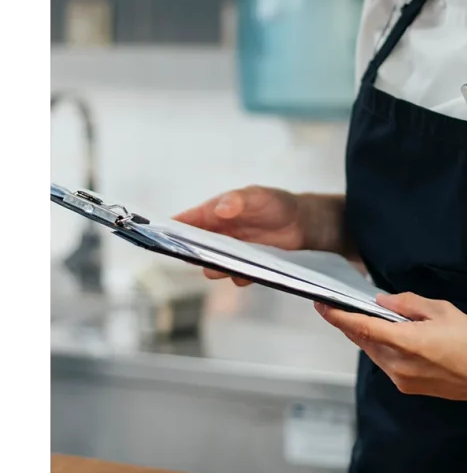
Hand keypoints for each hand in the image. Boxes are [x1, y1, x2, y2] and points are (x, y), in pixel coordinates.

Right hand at [173, 185, 303, 286]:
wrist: (301, 223)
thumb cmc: (275, 203)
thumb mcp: (258, 196)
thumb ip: (239, 200)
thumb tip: (221, 209)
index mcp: (214, 213)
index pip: (186, 221)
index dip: (170, 229)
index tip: (157, 238)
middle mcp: (218, 234)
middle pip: (194, 248)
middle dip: (191, 253)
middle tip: (194, 256)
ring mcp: (231, 252)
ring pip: (212, 266)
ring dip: (215, 268)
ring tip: (220, 267)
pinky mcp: (246, 267)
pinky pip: (235, 276)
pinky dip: (239, 276)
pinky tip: (244, 275)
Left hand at [314, 292, 466, 405]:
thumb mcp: (441, 310)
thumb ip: (407, 304)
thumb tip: (382, 301)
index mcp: (405, 343)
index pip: (362, 327)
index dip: (338, 316)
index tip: (323, 306)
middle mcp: (398, 365)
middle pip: (364, 341)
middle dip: (353, 324)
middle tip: (345, 306)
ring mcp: (402, 379)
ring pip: (374, 353)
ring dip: (369, 337)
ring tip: (375, 319)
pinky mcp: (408, 388)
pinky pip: (387, 363)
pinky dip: (384, 348)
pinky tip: (394, 337)